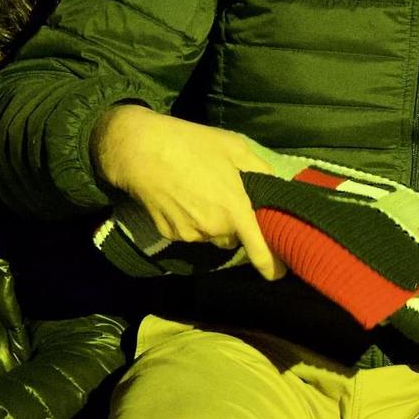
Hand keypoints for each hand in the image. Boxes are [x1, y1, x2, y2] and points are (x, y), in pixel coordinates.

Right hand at [91, 105, 285, 280]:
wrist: (140, 151)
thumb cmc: (192, 145)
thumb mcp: (235, 148)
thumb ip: (260, 171)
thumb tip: (272, 186)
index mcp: (235, 210)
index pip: (259, 249)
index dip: (271, 265)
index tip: (278, 274)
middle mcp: (214, 229)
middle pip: (235, 237)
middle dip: (237, 224)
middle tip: (228, 197)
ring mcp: (189, 234)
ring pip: (213, 235)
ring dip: (214, 222)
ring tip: (203, 192)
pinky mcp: (169, 234)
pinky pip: (192, 233)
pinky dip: (193, 221)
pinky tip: (184, 198)